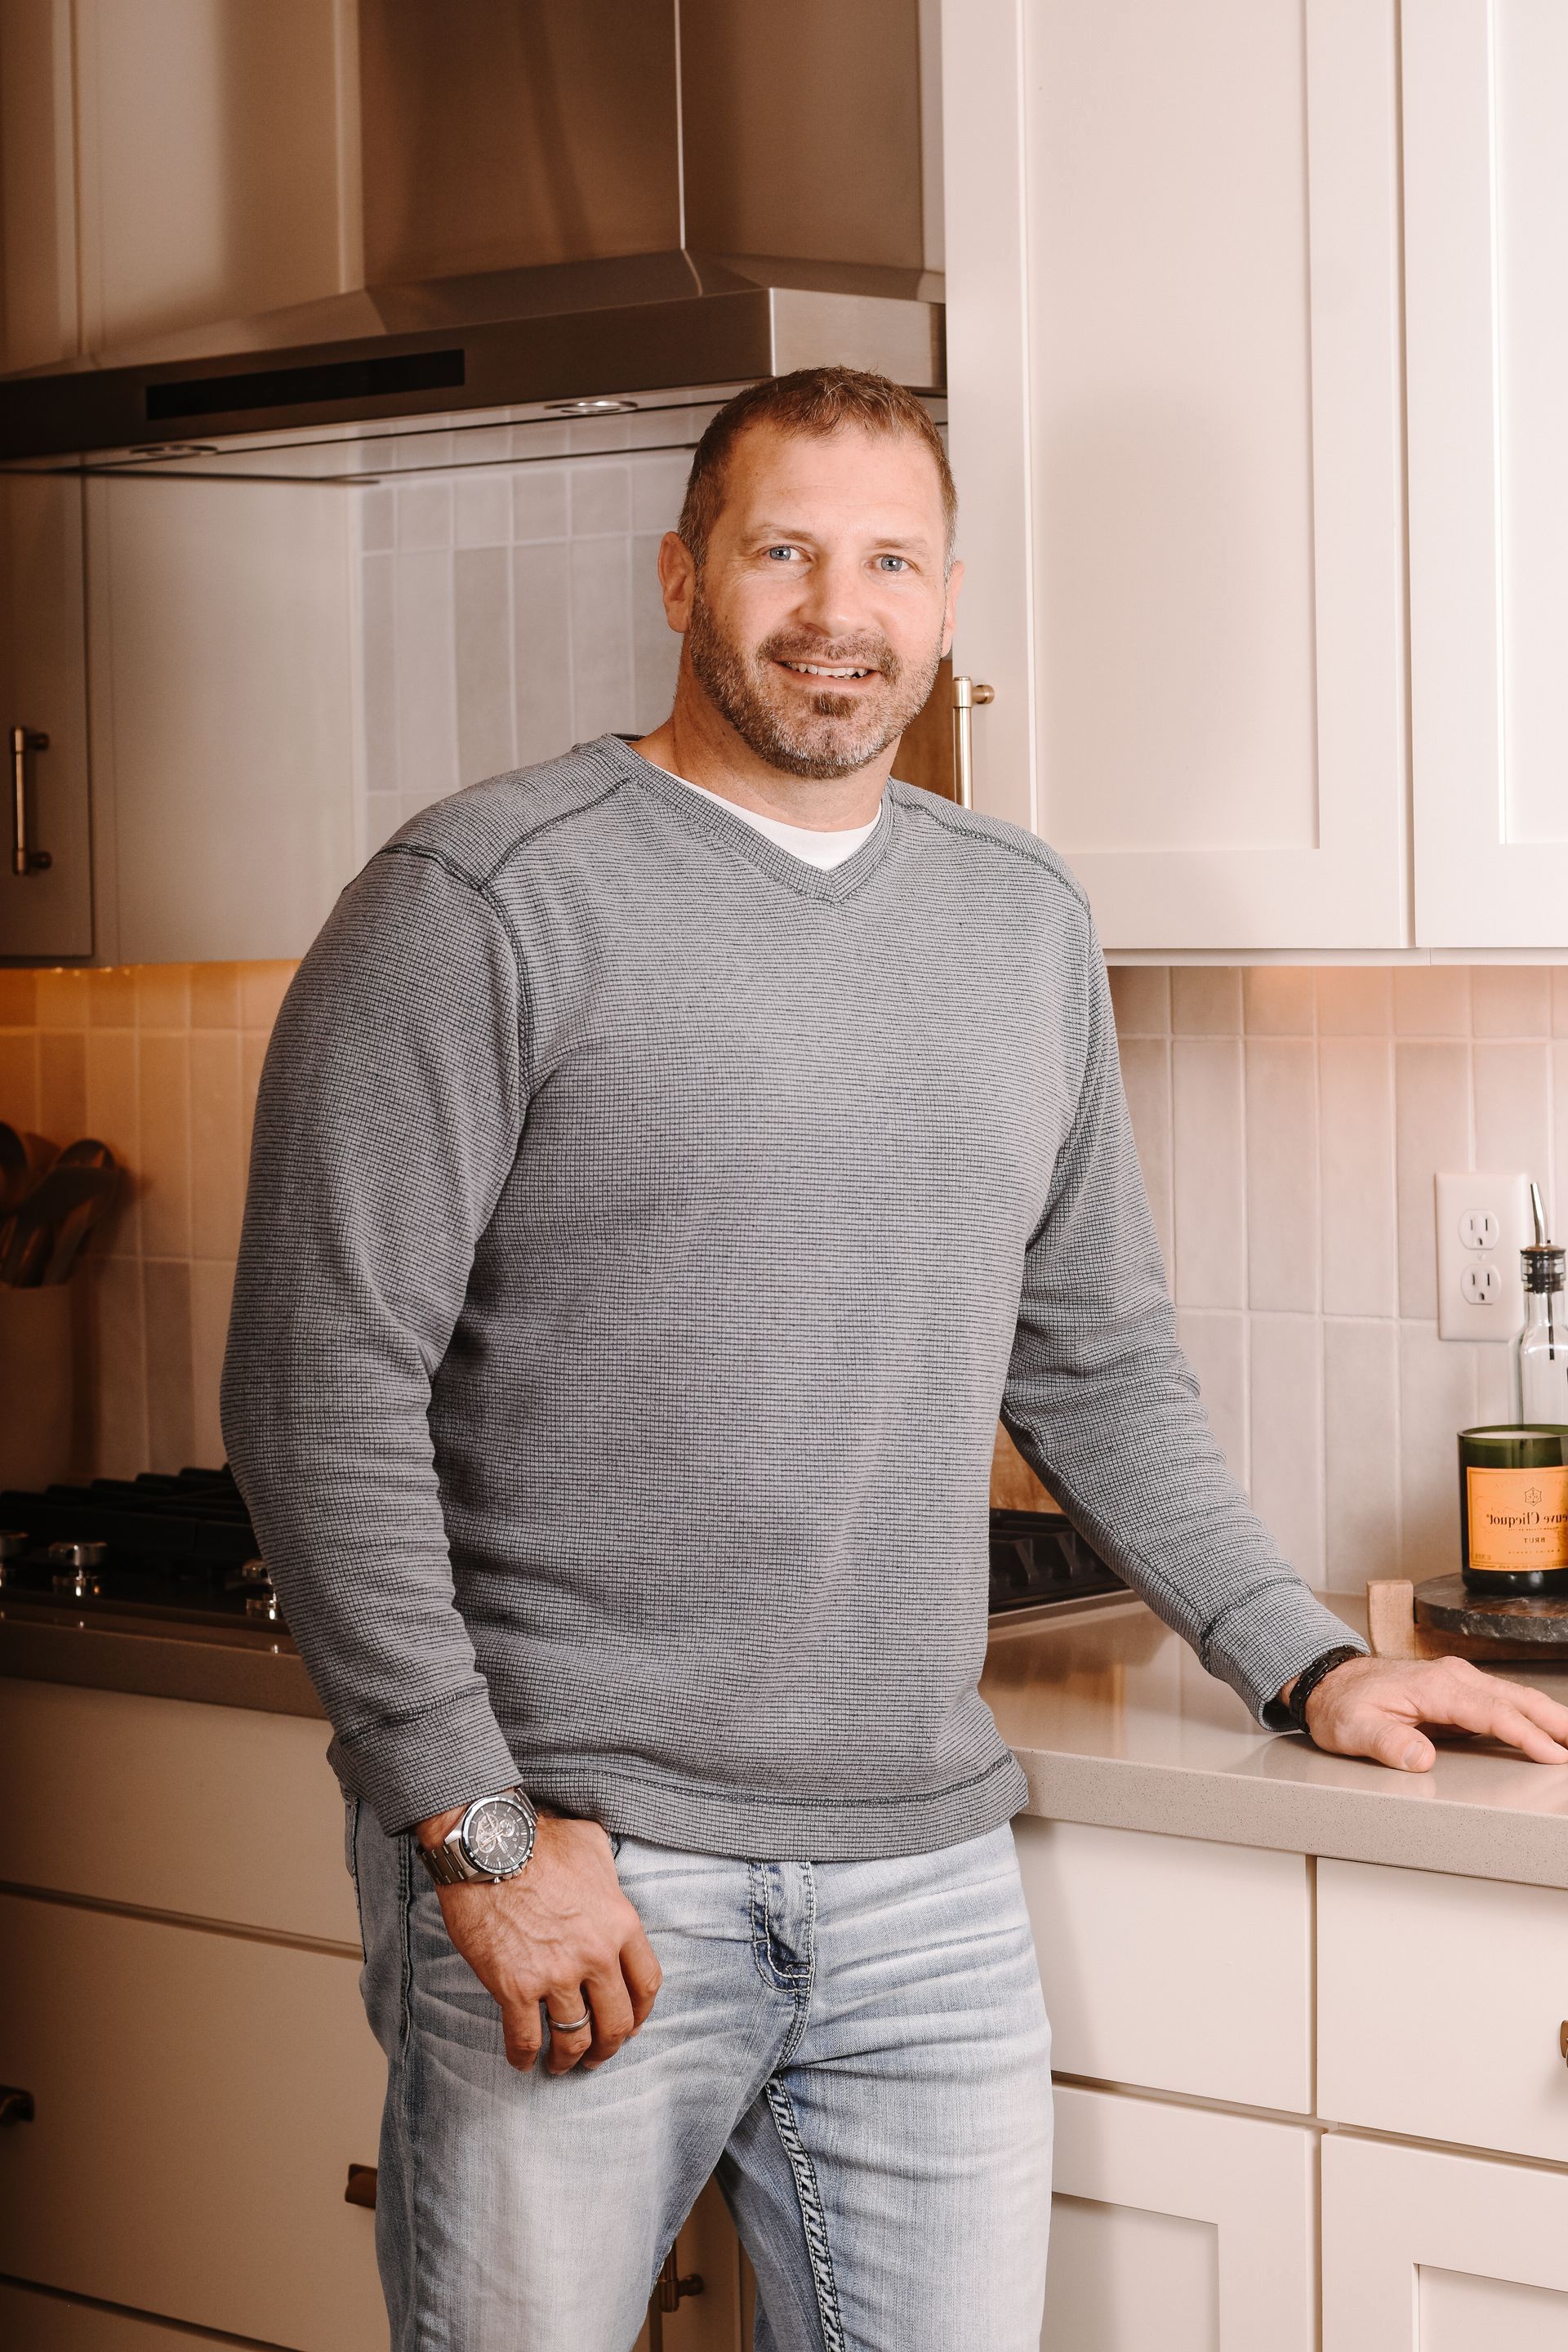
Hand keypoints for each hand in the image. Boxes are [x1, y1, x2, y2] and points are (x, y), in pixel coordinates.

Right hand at [416, 1811, 660, 2074]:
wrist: (490, 1845)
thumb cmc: (541, 1840)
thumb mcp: (594, 1846)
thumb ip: (610, 1878)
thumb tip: (608, 1889)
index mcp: (621, 1924)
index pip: (647, 1984)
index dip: (641, 2013)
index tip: (631, 2025)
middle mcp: (596, 1956)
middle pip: (616, 2021)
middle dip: (608, 2046)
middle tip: (598, 2055)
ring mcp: (556, 1975)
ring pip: (574, 2038)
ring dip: (569, 2059)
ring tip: (560, 2065)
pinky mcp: (515, 1988)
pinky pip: (525, 2037)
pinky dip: (524, 2057)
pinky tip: (522, 2061)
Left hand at [1286, 1654, 1567, 1771]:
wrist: (1329, 1681)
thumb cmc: (1343, 1704)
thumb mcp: (1355, 1728)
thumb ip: (1388, 1742)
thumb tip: (1421, 1758)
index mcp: (1435, 1687)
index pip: (1491, 1713)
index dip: (1524, 1735)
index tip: (1551, 1755)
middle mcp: (1453, 1678)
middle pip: (1515, 1699)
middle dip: (1554, 1721)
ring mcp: (1458, 1683)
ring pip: (1515, 1698)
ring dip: (1549, 1717)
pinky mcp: (1458, 1692)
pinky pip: (1503, 1703)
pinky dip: (1530, 1716)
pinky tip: (1547, 1731)